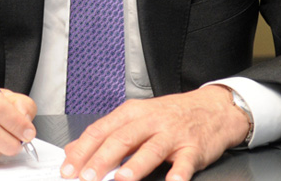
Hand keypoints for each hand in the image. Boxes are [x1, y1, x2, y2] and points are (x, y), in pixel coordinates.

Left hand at [61, 86, 250, 180]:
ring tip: (121, 180)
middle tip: (87, 177)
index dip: (82, 150)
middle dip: (101, 159)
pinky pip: (185, 162)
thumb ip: (106, 134)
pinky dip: (178, 173)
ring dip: (135, 166)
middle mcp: (149, 121)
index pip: (99, 131)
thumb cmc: (168, 115)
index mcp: (130, 113)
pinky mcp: (194, 148)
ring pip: (150, 149)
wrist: (212, 108)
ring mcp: (172, 134)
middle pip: (121, 139)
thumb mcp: (135, 118)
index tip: (68, 168)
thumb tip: (74, 150)